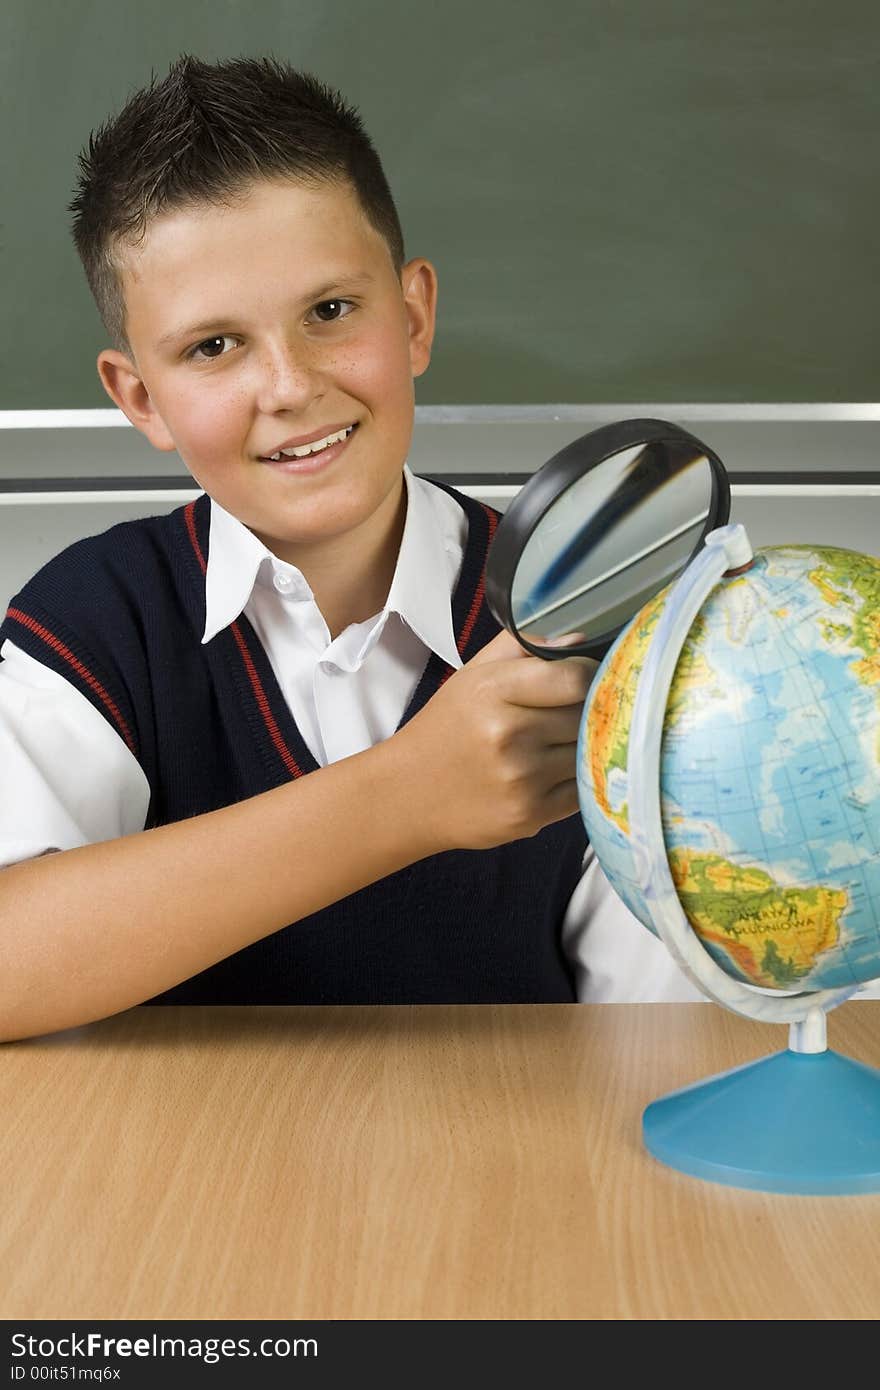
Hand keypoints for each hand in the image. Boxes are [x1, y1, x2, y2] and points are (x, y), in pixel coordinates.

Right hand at [397, 629, 597, 851]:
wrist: (407, 795)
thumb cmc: (445, 729)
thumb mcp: (471, 674)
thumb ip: (523, 647)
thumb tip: (578, 642)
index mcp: (493, 690)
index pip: (574, 677)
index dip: (587, 675)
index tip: (582, 678)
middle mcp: (508, 734)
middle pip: (585, 714)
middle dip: (583, 711)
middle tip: (564, 713)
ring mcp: (522, 779)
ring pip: (587, 751)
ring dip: (579, 746)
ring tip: (554, 743)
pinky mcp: (531, 814)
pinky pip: (581, 788)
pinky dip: (574, 779)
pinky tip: (550, 772)